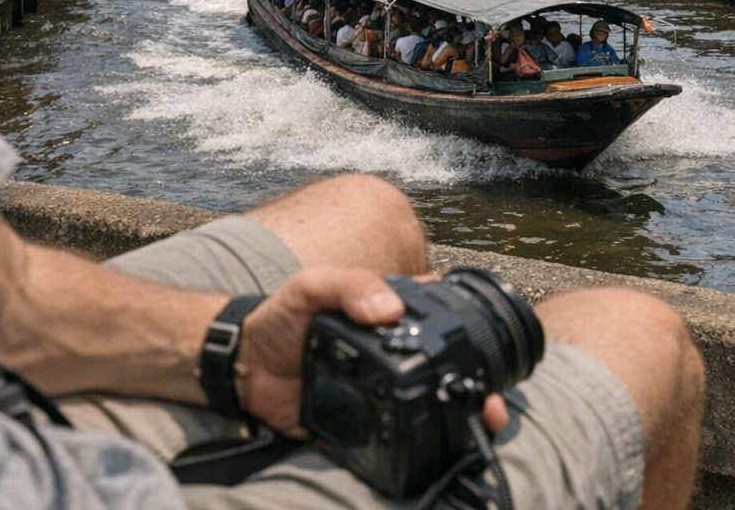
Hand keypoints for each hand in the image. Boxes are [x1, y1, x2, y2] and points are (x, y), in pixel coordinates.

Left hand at [233, 268, 510, 438]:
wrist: (242, 364)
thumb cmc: (279, 317)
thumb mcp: (313, 286)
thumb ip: (349, 286)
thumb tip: (389, 309)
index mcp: (386, 316)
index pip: (438, 318)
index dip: (468, 331)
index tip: (485, 346)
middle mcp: (390, 353)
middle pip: (445, 366)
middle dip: (476, 382)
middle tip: (492, 398)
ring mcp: (379, 389)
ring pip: (429, 403)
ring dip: (459, 413)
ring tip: (482, 420)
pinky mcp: (361, 423)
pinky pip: (393, 437)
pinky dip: (418, 445)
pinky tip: (440, 448)